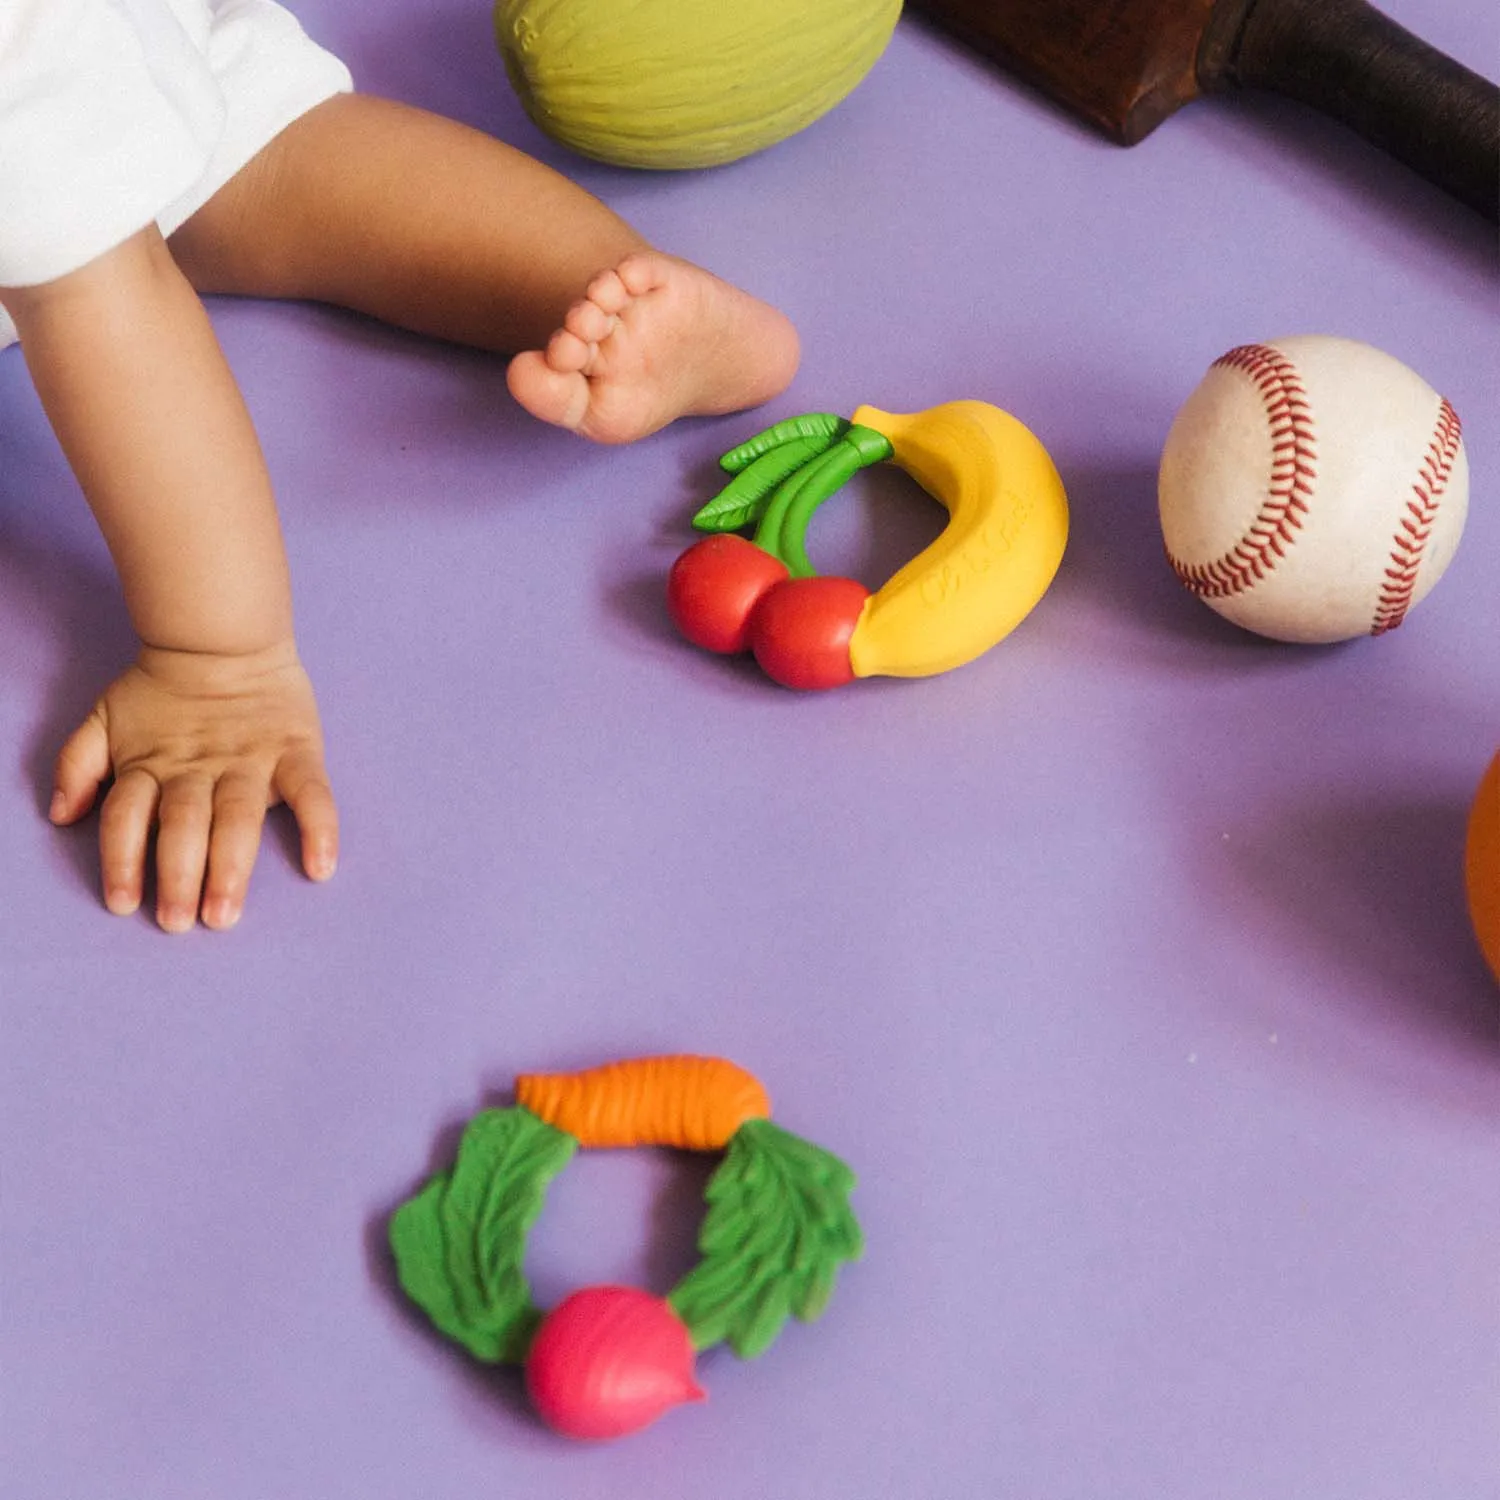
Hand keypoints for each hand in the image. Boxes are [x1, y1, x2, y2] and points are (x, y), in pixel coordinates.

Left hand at [49, 641, 338, 931]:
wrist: (223, 636)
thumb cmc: (163, 688)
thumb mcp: (106, 716)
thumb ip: (78, 763)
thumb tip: (63, 815)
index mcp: (152, 764)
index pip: (128, 816)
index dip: (123, 859)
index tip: (124, 904)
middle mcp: (199, 769)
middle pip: (183, 825)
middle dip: (178, 875)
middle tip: (178, 921)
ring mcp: (250, 761)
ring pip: (237, 819)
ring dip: (230, 868)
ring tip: (224, 913)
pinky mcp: (296, 753)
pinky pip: (312, 794)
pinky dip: (320, 829)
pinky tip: (321, 867)